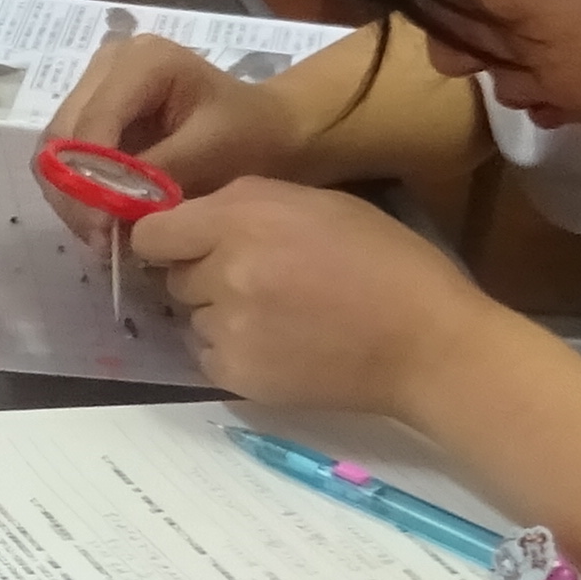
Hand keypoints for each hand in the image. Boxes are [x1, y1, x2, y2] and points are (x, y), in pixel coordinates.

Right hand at [38, 29, 319, 236]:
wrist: (269, 128)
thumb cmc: (251, 135)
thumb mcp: (211, 154)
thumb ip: (154, 177)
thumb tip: (104, 212)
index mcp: (142, 60)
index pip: (93, 121)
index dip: (89, 178)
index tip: (103, 231)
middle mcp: (108, 64)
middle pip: (63, 134)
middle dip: (76, 192)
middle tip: (101, 242)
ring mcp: (96, 86)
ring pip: (56, 150)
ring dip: (73, 197)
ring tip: (104, 237)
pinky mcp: (93, 112)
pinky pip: (67, 158)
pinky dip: (80, 192)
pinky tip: (104, 219)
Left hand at [133, 177, 502, 413]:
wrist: (428, 344)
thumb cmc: (386, 262)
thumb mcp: (319, 205)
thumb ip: (246, 205)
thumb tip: (192, 219)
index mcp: (243, 219)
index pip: (152, 233)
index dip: (168, 239)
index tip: (188, 245)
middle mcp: (225, 271)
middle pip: (173, 277)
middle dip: (203, 275)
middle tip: (259, 280)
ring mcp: (228, 327)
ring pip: (192, 317)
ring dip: (219, 315)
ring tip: (279, 316)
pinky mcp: (236, 374)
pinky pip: (206, 356)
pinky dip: (232, 352)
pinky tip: (280, 345)